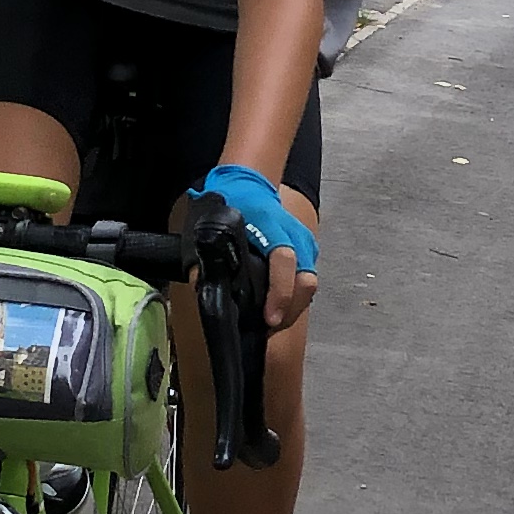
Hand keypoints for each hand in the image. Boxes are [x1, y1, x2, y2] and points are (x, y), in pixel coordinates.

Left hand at [193, 163, 320, 331]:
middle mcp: (295, 237)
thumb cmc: (230, 205)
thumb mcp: (210, 227)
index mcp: (272, 227)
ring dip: (291, 310)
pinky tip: (275, 310)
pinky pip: (304, 283)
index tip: (269, 318)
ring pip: (308, 287)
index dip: (280, 293)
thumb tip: (206, 291)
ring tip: (269, 324)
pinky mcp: (307, 254)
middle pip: (305, 282)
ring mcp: (304, 245)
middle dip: (288, 312)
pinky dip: (292, 301)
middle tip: (265, 328)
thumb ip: (206, 260)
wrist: (248, 185)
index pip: (285, 261)